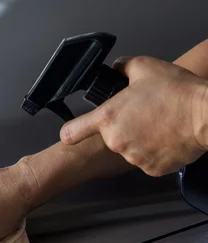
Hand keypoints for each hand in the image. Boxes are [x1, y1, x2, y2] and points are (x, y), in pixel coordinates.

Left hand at [60, 56, 207, 175]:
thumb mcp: (145, 67)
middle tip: (144, 115)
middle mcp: (116, 141)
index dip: (70, 132)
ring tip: (161, 124)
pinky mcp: (151, 169)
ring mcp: (133, 157)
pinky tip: (168, 137)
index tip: (71, 134)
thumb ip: (123, 68)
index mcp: (108, 118)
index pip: (71, 133)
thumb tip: (116, 69)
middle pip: (111, 137)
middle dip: (123, 128)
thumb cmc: (177, 92)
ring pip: (131, 149)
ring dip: (141, 140)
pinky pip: (148, 160)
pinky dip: (156, 151)